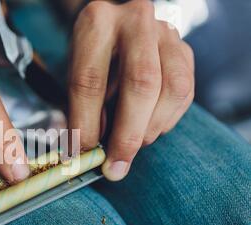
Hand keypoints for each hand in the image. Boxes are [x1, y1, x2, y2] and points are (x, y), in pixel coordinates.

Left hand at [68, 0, 194, 180]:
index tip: (82, 154)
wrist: (117, 26)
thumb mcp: (75, 74)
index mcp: (97, 24)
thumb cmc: (93, 56)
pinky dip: (167, 119)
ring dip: (151, 128)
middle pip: (141, 83)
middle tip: (116, 166)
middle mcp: (135, 22)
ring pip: (172, 89)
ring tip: (133, 144)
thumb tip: (83, 151)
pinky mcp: (185, 49)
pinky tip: (149, 127)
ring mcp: (166, 33)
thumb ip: (79, 108)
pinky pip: (186, 92)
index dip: (85, 124)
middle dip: (128, 134)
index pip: (90, 80)